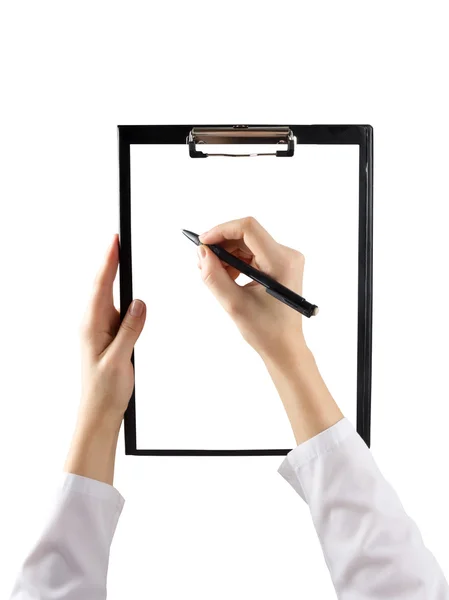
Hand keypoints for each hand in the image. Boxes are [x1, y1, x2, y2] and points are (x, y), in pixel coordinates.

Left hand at [65, 234, 145, 483]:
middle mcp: (91, 323)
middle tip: (117, 240)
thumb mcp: (120, 358)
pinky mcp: (105, 335)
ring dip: (112, 277)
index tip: (114, 241)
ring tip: (119, 256)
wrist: (98, 411)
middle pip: (101, 285)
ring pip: (107, 296)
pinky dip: (118, 296)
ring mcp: (97, 328)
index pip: (100, 286)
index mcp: (91, 325)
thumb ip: (130, 329)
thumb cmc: (105, 389)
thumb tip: (138, 302)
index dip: (108, 261)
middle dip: (109, 261)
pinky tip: (122, 292)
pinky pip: (113, 309)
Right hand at [197, 216, 306, 365]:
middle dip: (222, 246)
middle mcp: (288, 255)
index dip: (222, 230)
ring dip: (228, 255)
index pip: (248, 229)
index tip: (203, 243)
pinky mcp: (281, 265)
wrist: (285, 347)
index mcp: (281, 262)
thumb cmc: (266, 331)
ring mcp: (286, 259)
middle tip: (203, 263)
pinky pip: (253, 253)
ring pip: (248, 243)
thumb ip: (214, 276)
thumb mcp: (234, 304)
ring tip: (215, 275)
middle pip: (247, 235)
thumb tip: (202, 252)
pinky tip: (228, 277)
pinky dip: (237, 262)